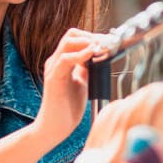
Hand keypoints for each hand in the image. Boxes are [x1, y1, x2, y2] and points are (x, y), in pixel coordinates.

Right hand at [31, 29, 101, 146]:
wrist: (55, 128)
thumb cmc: (67, 109)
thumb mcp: (82, 83)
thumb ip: (87, 70)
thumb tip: (99, 58)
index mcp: (62, 62)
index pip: (76, 38)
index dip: (93, 37)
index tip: (109, 42)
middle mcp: (55, 62)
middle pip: (71, 35)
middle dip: (92, 36)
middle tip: (108, 43)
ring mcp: (53, 68)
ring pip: (68, 42)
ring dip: (88, 42)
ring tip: (102, 47)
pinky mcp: (54, 78)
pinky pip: (65, 59)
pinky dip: (80, 54)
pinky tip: (92, 55)